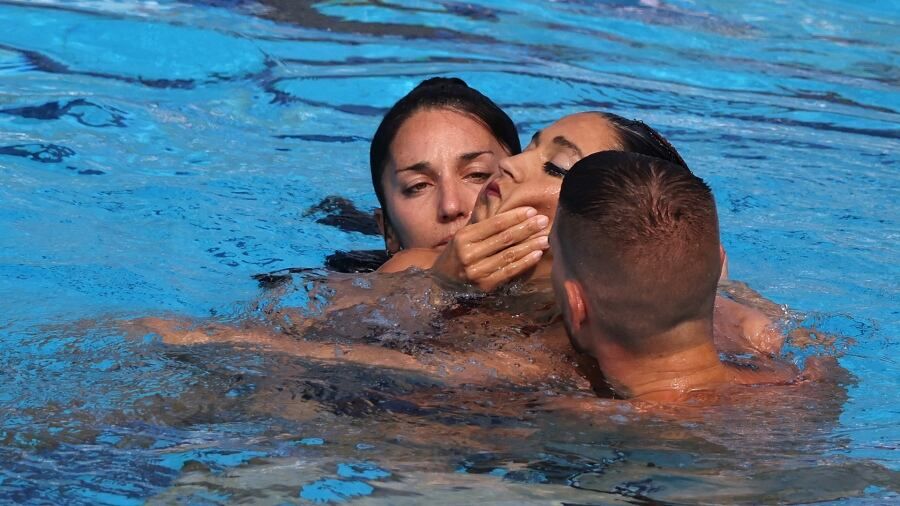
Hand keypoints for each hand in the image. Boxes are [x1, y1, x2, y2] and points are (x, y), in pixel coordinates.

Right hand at [431, 206, 549, 290]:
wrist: (442, 284)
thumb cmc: (457, 254)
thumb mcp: (463, 234)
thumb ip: (481, 216)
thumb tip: (495, 188)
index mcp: (463, 237)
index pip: (494, 224)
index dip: (515, 216)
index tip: (532, 211)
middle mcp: (468, 254)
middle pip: (504, 238)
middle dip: (526, 228)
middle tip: (544, 221)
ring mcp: (477, 272)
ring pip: (509, 255)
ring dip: (530, 246)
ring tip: (545, 238)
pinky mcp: (485, 286)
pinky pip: (509, 272)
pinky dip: (525, 263)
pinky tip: (536, 254)